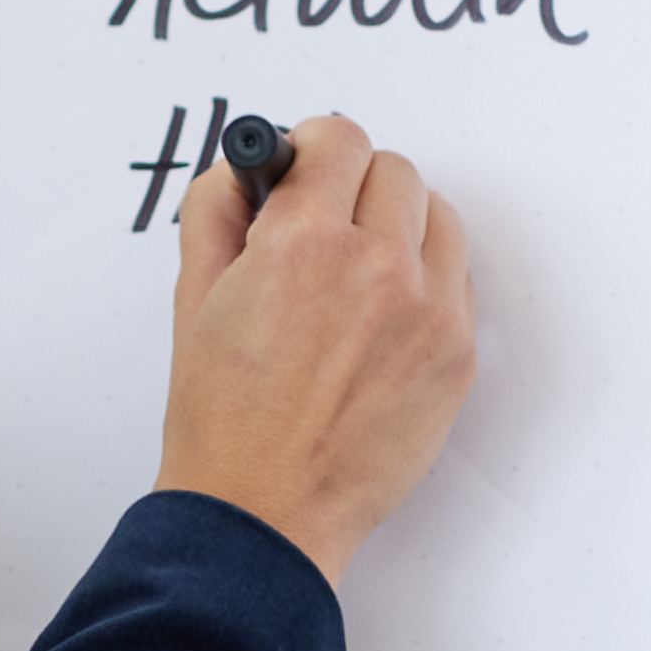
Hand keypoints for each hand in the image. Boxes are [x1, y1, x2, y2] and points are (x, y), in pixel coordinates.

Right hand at [158, 113, 479, 575]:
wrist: (265, 512)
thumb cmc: (223, 418)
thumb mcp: (193, 297)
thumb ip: (218, 210)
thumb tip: (247, 167)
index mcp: (305, 242)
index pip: (339, 137)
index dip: (314, 146)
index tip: (304, 168)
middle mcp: (378, 267)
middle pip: (393, 170)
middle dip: (353, 187)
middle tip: (323, 226)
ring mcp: (430, 313)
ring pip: (437, 218)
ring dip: (401, 227)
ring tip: (360, 273)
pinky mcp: (458, 355)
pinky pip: (457, 281)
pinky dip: (425, 284)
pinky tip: (382, 321)